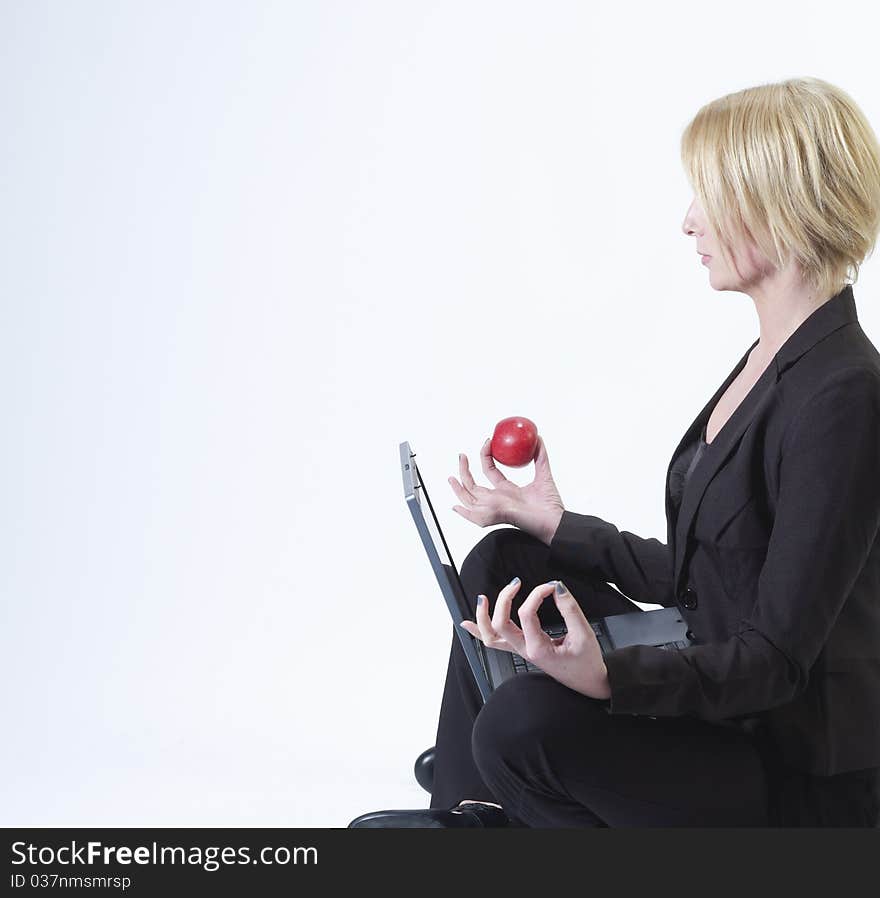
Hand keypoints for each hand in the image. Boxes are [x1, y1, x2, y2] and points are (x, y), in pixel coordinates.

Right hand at [448, 436, 564, 543]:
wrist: (555, 523)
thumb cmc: (551, 506)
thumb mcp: (544, 475)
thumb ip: (541, 456)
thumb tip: (539, 438)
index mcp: (508, 490)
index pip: (490, 472)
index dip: (486, 456)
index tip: (487, 442)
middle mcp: (498, 500)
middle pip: (474, 485)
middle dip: (464, 471)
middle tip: (461, 456)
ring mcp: (494, 509)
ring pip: (469, 498)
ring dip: (458, 488)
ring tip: (452, 476)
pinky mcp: (495, 516)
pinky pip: (474, 516)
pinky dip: (464, 513)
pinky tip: (455, 506)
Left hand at [459, 578, 610, 699]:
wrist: (587, 682)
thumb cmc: (586, 663)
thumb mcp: (585, 634)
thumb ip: (570, 609)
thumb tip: (557, 587)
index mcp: (538, 648)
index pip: (526, 614)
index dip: (537, 594)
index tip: (551, 586)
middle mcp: (525, 650)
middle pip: (500, 624)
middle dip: (504, 600)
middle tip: (516, 583)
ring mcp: (520, 651)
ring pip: (490, 637)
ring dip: (482, 617)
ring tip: (482, 598)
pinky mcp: (521, 649)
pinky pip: (494, 642)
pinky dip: (479, 631)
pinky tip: (467, 623)